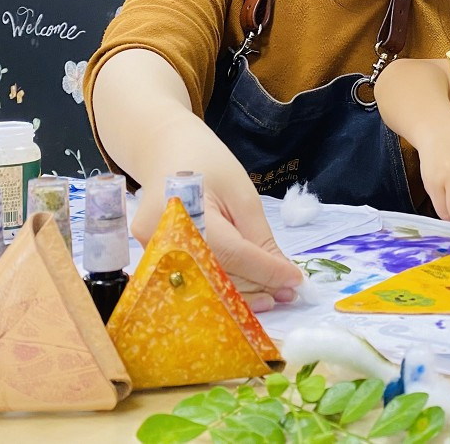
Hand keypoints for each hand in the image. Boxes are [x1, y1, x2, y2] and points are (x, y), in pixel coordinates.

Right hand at [130, 172, 302, 311]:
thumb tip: (283, 276)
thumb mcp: (242, 194)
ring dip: (242, 294)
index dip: (267, 271)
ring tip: (275, 294)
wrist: (168, 154)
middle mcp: (161, 238)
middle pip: (217, 276)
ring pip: (206, 285)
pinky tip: (247, 289)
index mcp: (186, 211)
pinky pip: (194, 280)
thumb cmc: (208, 164)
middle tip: (290, 294)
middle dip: (257, 288)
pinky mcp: (152, 261)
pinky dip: (222, 287)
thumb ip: (259, 237)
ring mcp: (152, 252)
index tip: (297, 281)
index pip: (232, 254)